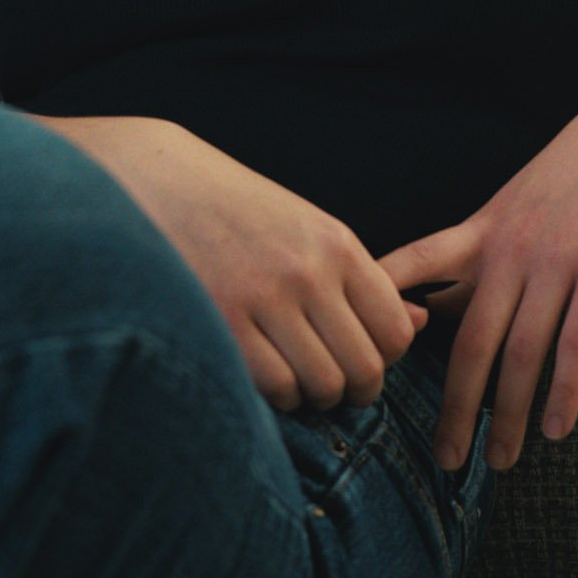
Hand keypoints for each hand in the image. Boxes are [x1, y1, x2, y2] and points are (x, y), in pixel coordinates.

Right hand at [51, 114, 429, 412]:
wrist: (158, 181)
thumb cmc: (239, 211)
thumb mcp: (308, 229)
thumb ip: (362, 280)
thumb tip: (419, 325)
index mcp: (337, 244)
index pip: (395, 333)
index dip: (382, 358)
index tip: (357, 354)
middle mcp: (308, 272)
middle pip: (364, 370)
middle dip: (352, 388)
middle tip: (328, 379)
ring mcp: (264, 299)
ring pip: (322, 387)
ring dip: (312, 395)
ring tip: (291, 373)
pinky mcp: (222, 323)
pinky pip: (276, 389)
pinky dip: (277, 396)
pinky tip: (262, 371)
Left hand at [375, 66, 577, 472]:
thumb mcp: (516, 200)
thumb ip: (481, 251)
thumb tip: (443, 305)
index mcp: (484, 228)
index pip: (416, 264)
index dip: (384, 306)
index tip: (358, 353)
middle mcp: (511, 247)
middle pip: (470, 339)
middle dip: (454, 406)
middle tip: (445, 459)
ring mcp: (558, 259)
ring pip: (522, 352)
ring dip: (509, 414)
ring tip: (500, 461)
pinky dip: (565, 390)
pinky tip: (557, 427)